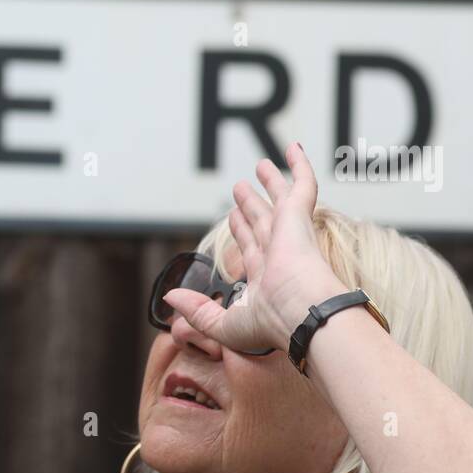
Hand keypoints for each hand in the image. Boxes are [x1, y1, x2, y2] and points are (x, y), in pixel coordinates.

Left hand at [163, 142, 347, 353]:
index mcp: (266, 277)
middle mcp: (279, 252)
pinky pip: (302, 184)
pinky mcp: (299, 216)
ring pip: (278, 200)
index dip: (241, 231)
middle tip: (241, 189)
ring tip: (261, 165)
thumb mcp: (223, 324)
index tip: (233, 218)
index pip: (250, 247)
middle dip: (252, 205)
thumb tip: (170, 298)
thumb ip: (197, 310)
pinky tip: (294, 148)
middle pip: (261, 220)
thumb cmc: (270, 323)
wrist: (302, 312)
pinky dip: (299, 165)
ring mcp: (290, 233)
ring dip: (270, 182)